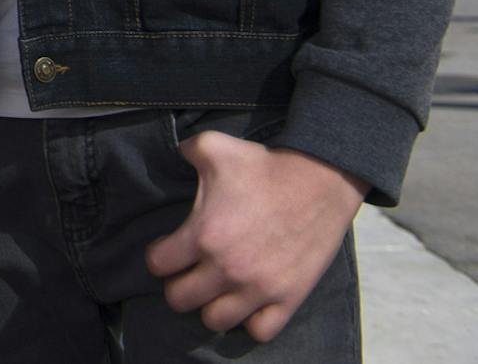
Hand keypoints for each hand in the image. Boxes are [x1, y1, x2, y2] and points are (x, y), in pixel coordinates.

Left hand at [145, 133, 364, 339]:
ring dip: (210, 306)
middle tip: (188, 273)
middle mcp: (227, 268)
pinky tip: (248, 303)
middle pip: (180, 300)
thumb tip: (173, 152)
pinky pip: (260, 331)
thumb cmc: (263, 164)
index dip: (158, 257)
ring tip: (215, 290)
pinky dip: (251, 321)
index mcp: (202, 234)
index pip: (158, 265)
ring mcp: (259, 288)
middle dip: (178, 286)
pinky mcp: (288, 298)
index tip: (167, 250)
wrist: (319, 181)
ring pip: (216, 320)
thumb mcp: (212, 146)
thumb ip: (183, 151)